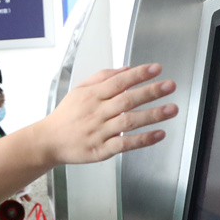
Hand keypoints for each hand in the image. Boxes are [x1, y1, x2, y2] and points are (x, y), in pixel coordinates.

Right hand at [35, 64, 176, 165]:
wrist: (48, 141)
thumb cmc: (66, 115)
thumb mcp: (79, 90)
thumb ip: (102, 78)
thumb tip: (127, 69)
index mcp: (91, 96)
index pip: (118, 82)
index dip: (138, 74)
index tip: (156, 69)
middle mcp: (96, 113)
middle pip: (126, 100)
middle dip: (150, 92)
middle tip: (170, 86)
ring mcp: (99, 132)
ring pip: (129, 122)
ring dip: (152, 115)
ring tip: (171, 109)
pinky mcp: (101, 150)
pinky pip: (125, 145)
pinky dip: (143, 140)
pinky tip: (159, 134)